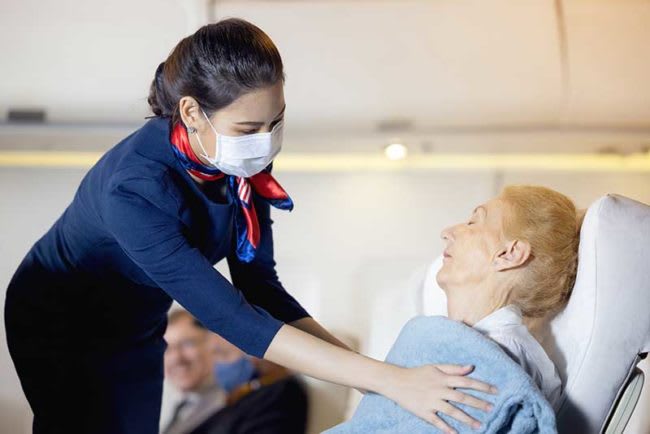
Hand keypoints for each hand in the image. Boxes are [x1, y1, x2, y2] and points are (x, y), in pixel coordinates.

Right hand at [382, 364, 496, 433]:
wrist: (396, 381)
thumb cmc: (417, 373)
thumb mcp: (435, 367)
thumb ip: (453, 368)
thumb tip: (471, 367)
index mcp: (443, 378)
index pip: (466, 381)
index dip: (482, 386)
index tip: (496, 391)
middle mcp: (439, 389)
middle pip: (462, 397)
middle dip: (478, 403)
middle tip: (492, 410)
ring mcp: (431, 402)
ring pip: (452, 411)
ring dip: (467, 419)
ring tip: (480, 426)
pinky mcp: (424, 412)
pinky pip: (437, 421)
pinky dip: (447, 428)